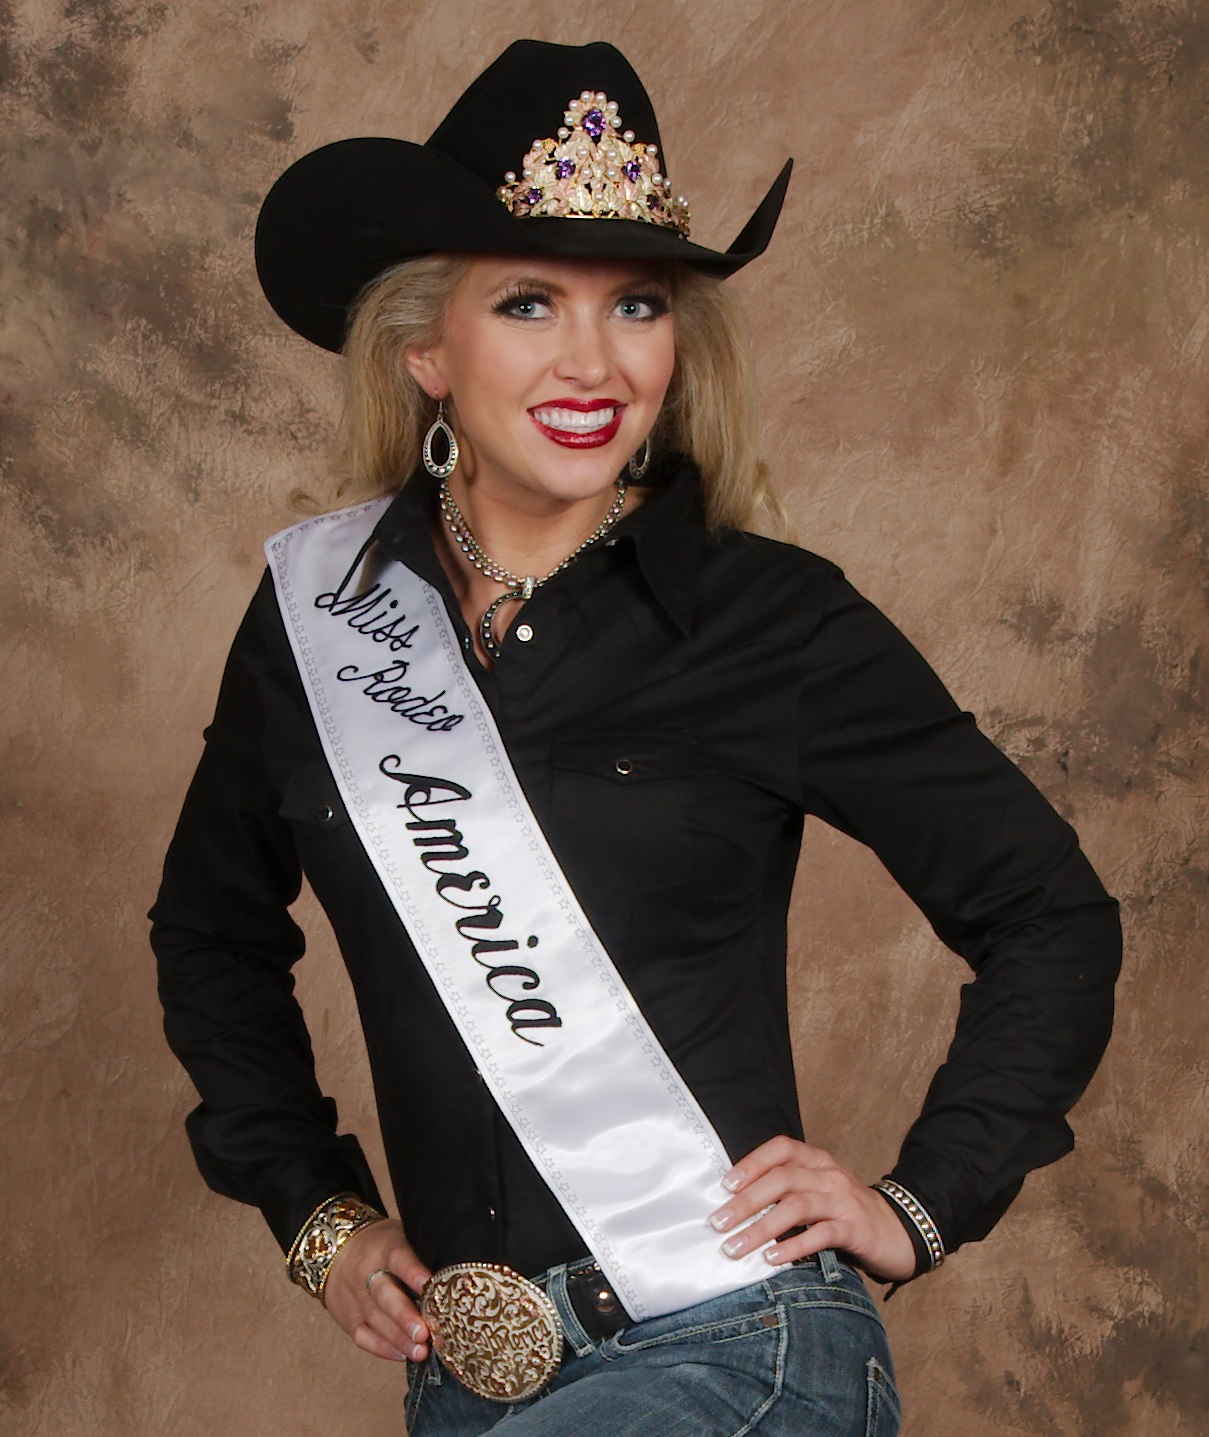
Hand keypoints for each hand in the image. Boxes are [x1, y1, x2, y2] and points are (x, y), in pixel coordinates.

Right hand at [322, 1218, 433, 1362]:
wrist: (339, 1252)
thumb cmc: (383, 1247)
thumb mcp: (400, 1237)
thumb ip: (421, 1253)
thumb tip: (456, 1272)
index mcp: (384, 1247)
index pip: (398, 1257)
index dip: (413, 1271)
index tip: (429, 1285)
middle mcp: (366, 1273)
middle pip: (385, 1295)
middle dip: (405, 1316)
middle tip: (424, 1333)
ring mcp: (355, 1298)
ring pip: (375, 1320)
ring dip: (399, 1339)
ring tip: (420, 1351)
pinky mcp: (348, 1319)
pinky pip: (363, 1336)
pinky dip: (383, 1348)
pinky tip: (402, 1355)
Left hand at [707, 1137, 915, 1282]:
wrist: (900, 1230)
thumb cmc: (846, 1212)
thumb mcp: (818, 1191)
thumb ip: (788, 1190)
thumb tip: (735, 1204)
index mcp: (816, 1161)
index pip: (781, 1149)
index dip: (752, 1163)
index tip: (724, 1185)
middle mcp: (829, 1175)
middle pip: (783, 1179)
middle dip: (746, 1201)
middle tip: (718, 1224)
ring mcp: (843, 1201)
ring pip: (797, 1207)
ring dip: (761, 1228)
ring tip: (736, 1247)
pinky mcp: (856, 1229)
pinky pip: (821, 1235)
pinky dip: (794, 1246)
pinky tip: (772, 1260)